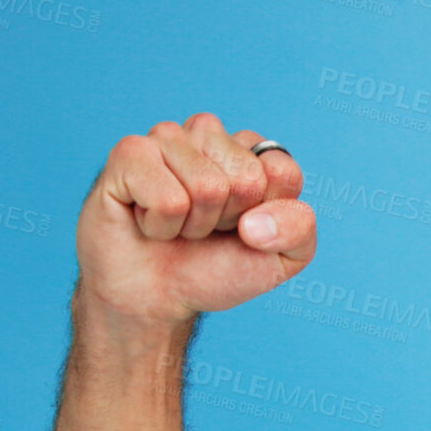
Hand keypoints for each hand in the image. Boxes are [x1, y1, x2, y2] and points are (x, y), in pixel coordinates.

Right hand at [75, 113, 316, 325]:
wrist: (158, 296)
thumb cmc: (217, 268)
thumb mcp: (282, 257)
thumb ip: (300, 229)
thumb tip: (257, 219)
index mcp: (252, 150)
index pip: (283, 172)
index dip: (268, 216)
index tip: (245, 226)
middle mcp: (210, 134)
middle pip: (247, 179)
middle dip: (227, 220)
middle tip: (204, 228)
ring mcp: (168, 138)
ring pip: (207, 187)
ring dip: (192, 224)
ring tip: (176, 224)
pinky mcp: (130, 153)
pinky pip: (167, 199)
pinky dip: (160, 226)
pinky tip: (147, 219)